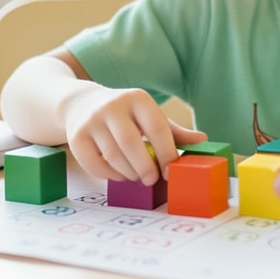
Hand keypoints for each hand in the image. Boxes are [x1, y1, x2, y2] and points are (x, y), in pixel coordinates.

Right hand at [65, 86, 205, 184]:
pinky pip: (93, 164)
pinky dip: (109, 175)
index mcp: (137, 98)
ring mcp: (91, 121)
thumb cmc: (125, 115)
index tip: (171, 171)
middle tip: (152, 179)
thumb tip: (203, 140)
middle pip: (131, 143)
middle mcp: (112, 106)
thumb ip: (174, 131)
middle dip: (145, 167)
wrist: (81, 104)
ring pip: (112, 156)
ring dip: (128, 173)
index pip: (157, 127)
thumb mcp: (149, 116)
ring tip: (137, 177)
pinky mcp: (75, 137)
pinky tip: (119, 174)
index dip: (167, 152)